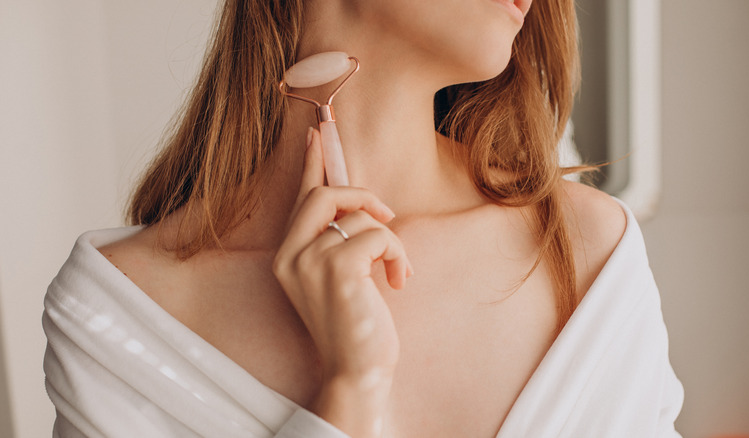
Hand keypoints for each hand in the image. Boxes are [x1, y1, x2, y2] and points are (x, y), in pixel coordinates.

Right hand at [272, 127, 411, 435]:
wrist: (358, 371)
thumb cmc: (355, 324)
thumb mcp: (341, 276)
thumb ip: (339, 239)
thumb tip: (359, 205)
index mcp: (287, 255)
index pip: (299, 198)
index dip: (312, 163)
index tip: (319, 132)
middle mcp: (288, 255)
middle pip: (323, 195)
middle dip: (362, 195)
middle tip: (387, 214)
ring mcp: (308, 262)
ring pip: (359, 217)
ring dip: (391, 240)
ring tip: (396, 271)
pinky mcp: (335, 269)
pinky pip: (377, 234)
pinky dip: (396, 253)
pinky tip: (398, 280)